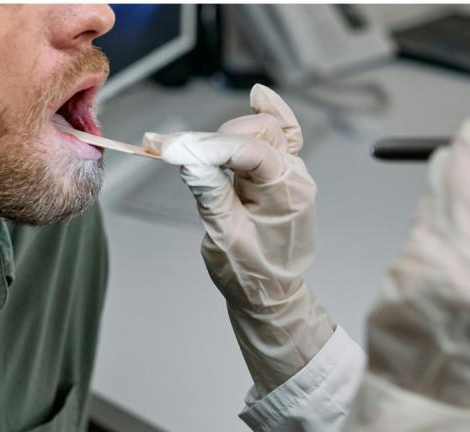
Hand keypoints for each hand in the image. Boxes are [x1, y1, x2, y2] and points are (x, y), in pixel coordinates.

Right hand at [144, 85, 333, 394]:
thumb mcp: (225, 238)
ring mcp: (292, 173)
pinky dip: (268, 116)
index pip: (251, 152)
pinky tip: (257, 97)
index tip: (173, 148)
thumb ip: (210, 193)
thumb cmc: (250, 275)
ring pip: (264, 131)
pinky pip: (282, 136)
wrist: (270, 296)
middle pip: (258, 132)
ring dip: (227, 134)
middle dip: (215, 138)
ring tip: (188, 147)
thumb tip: (190, 157)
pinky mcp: (282, 175)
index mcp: (288, 194)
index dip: (211, 146)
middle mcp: (296, 177)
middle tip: (175, 151)